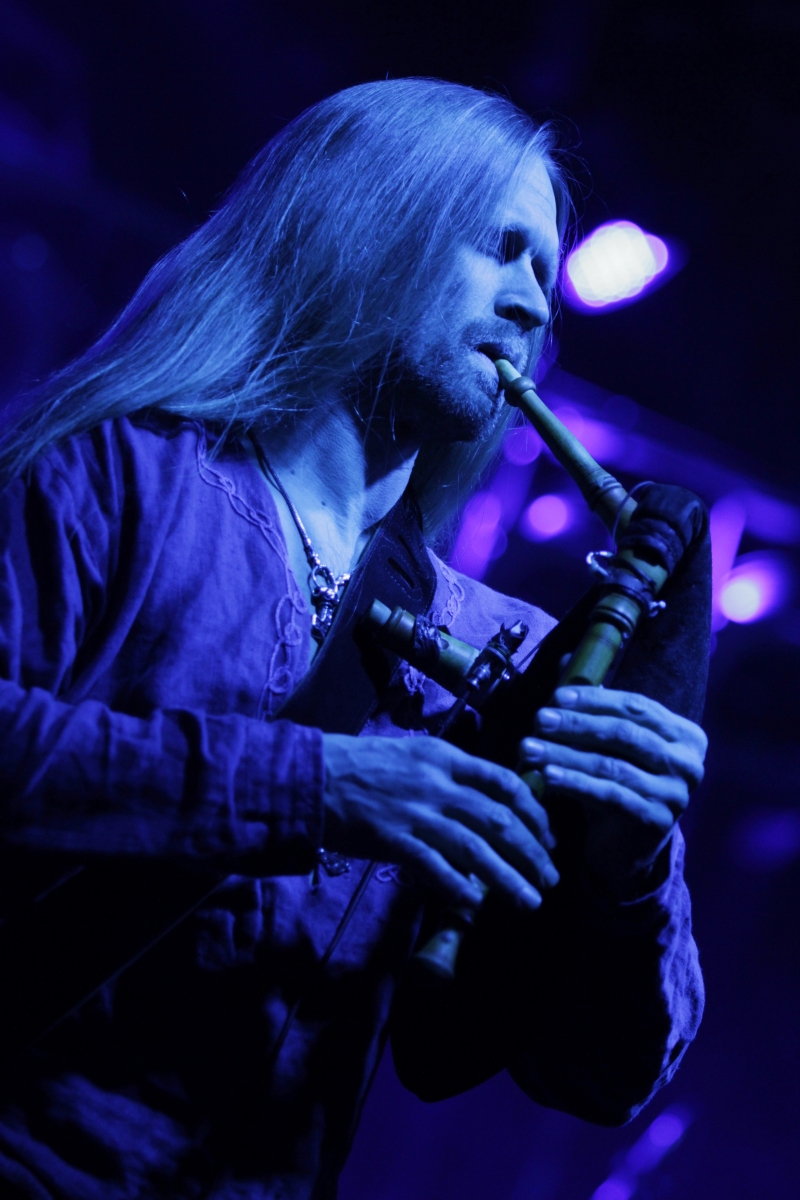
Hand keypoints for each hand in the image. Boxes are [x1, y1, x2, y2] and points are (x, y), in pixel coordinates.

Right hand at [322, 733, 558, 910]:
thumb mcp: (412, 754)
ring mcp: (416, 812)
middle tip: (550, 876)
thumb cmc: (359, 764)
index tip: (548, 835)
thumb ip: (448, 775)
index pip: (504, 782)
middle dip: (532, 851)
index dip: (534, 811)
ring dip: (508, 877)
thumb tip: (482, 806)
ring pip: (477, 848)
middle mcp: (437, 783)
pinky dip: (459, 886)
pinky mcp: (394, 839)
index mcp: (444, 757)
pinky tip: (476, 904)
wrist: (311, 775)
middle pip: (500, 819)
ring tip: (529, 900)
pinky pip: (435, 867)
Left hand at [518, 686, 706, 893]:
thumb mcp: (609, 743)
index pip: (636, 706)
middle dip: (576, 724)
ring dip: (565, 754)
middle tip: (539, 718)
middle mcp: (688, 762)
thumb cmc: (617, 784)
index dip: (595, 699)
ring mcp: (675, 793)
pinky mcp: (656, 821)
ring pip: (612, 764)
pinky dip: (574, 784)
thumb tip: (567, 659)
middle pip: (624, 733)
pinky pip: (609, 796)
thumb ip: (596, 703)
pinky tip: (546, 777)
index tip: (556, 696)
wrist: (627, 848)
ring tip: (529, 747)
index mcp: (684, 734)